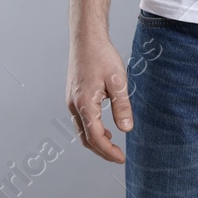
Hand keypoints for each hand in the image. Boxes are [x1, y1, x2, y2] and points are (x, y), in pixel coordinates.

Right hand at [66, 33, 131, 162]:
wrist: (86, 39)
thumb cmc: (102, 56)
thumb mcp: (118, 81)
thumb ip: (122, 106)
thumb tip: (126, 130)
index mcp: (84, 104)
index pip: (95, 137)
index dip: (108, 152)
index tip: (121, 159)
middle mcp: (74, 106)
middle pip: (85, 138)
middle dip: (101, 151)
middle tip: (118, 156)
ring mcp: (71, 101)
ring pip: (81, 130)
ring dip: (96, 141)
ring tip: (113, 145)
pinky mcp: (73, 96)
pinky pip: (80, 120)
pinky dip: (91, 129)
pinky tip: (104, 128)